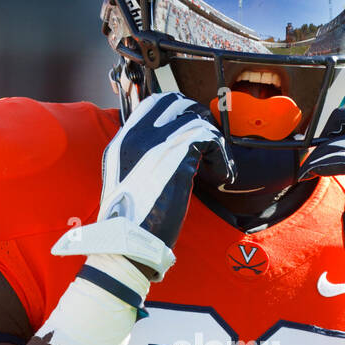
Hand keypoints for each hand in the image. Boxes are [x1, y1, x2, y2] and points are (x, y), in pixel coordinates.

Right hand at [51, 92, 232, 278]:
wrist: (128, 241)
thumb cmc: (130, 222)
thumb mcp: (127, 183)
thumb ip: (141, 161)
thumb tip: (168, 155)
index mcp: (122, 141)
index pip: (153, 105)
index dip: (178, 114)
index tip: (192, 136)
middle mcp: (137, 136)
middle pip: (176, 103)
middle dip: (197, 119)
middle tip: (208, 145)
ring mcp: (157, 144)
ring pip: (197, 119)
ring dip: (213, 142)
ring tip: (217, 166)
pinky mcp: (179, 157)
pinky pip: (211, 140)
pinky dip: (222, 158)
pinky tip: (221, 176)